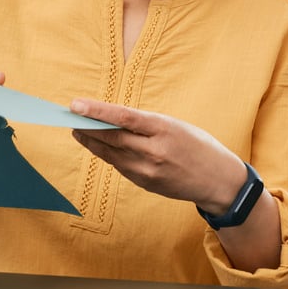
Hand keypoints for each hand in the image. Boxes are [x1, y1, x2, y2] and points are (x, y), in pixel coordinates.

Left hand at [68, 98, 245, 210]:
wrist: (219, 181)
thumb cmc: (199, 146)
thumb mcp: (177, 126)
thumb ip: (147, 125)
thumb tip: (114, 120)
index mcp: (165, 130)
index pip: (124, 118)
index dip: (97, 111)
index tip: (75, 104)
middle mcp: (154, 152)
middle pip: (111, 137)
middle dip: (87, 126)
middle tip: (68, 116)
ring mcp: (148, 171)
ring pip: (110, 153)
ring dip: (91, 141)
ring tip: (77, 129)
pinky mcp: (145, 183)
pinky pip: (120, 165)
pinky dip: (107, 153)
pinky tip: (98, 145)